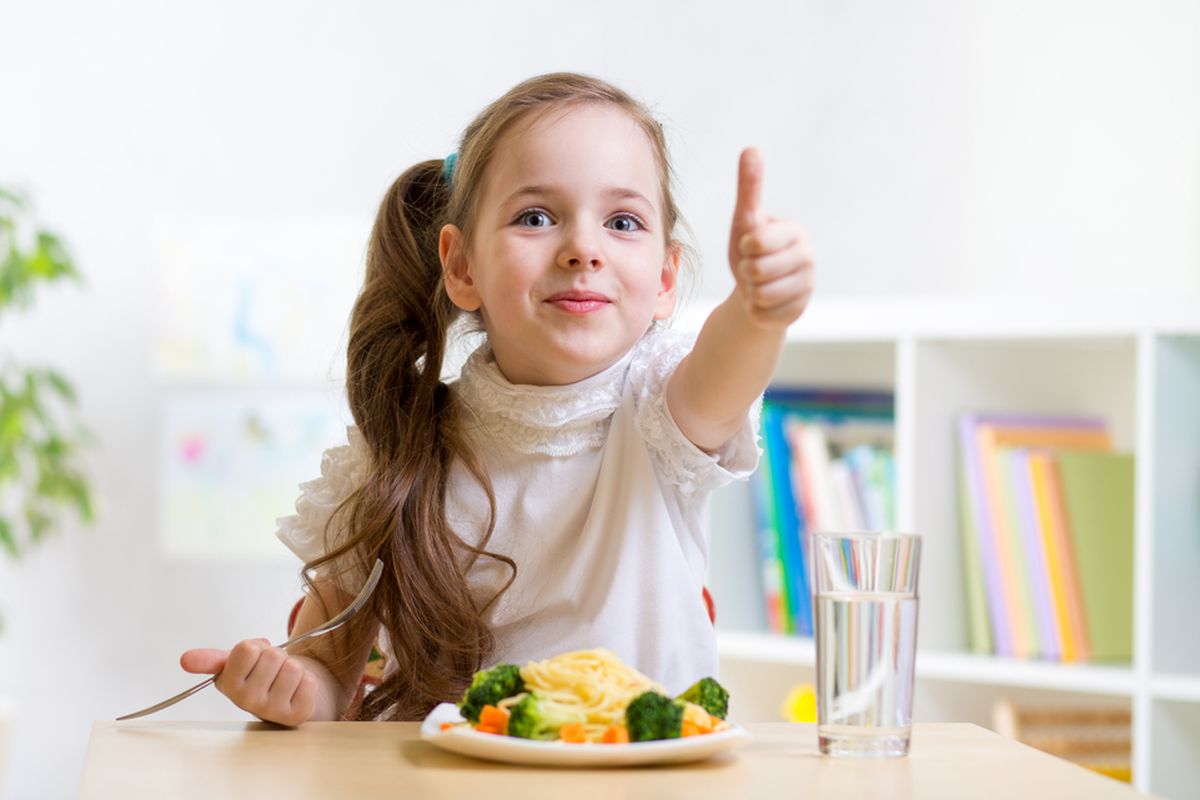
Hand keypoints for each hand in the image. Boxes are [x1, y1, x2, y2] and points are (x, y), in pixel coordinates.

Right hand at [181, 638, 318, 726]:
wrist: (288, 694)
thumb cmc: (261, 676)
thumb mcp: (235, 663)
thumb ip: (212, 660)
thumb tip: (185, 659)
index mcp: (229, 685)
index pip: (247, 649)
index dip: (256, 647)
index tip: (254, 659)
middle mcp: (247, 702)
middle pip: (273, 656)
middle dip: (277, 656)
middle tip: (273, 670)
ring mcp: (272, 711)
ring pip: (293, 668)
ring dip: (294, 668)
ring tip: (284, 679)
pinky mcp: (296, 715)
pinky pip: (309, 682)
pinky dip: (307, 680)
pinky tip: (297, 690)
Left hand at [727, 148, 813, 329]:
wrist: (756, 289)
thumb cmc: (751, 249)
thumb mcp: (746, 219)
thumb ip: (750, 187)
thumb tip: (751, 148)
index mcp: (795, 231)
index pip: (757, 241)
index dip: (745, 247)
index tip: (751, 245)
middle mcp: (808, 258)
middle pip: (757, 270)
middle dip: (746, 271)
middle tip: (753, 268)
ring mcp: (807, 286)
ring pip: (761, 294)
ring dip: (750, 291)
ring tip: (758, 284)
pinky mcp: (799, 311)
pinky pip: (763, 314)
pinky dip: (755, 310)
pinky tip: (764, 302)